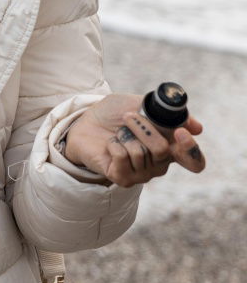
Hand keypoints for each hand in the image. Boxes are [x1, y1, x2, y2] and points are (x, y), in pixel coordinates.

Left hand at [62, 92, 205, 187]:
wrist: (84, 122)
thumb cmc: (114, 114)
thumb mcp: (139, 104)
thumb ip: (165, 112)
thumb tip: (197, 128)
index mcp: (169, 147)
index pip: (194, 161)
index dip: (191, 150)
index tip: (179, 132)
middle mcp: (159, 164)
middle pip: (163, 150)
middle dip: (143, 128)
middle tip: (128, 116)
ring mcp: (141, 174)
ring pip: (140, 152)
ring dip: (124, 134)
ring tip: (116, 133)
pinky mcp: (122, 178)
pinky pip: (122, 157)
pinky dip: (113, 144)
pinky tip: (110, 144)